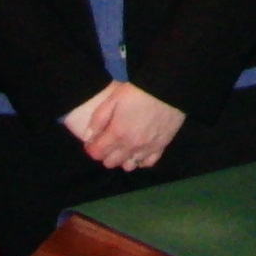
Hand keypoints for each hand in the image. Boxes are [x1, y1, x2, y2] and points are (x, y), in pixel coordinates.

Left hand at [63, 81, 186, 170]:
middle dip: (105, 154)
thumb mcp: (113, 99)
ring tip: (124, 147)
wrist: (167, 89)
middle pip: (111, 163)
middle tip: (108, 142)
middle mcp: (130, 146)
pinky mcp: (161, 147)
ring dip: (123, 159)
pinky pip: (147, 163)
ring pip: (129, 166)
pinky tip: (139, 150)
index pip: (96, 153)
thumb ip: (98, 119)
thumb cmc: (138, 91)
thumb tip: (87, 138)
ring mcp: (147, 149)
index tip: (93, 141)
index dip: (91, 148)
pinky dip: (141, 160)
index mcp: (116, 134)